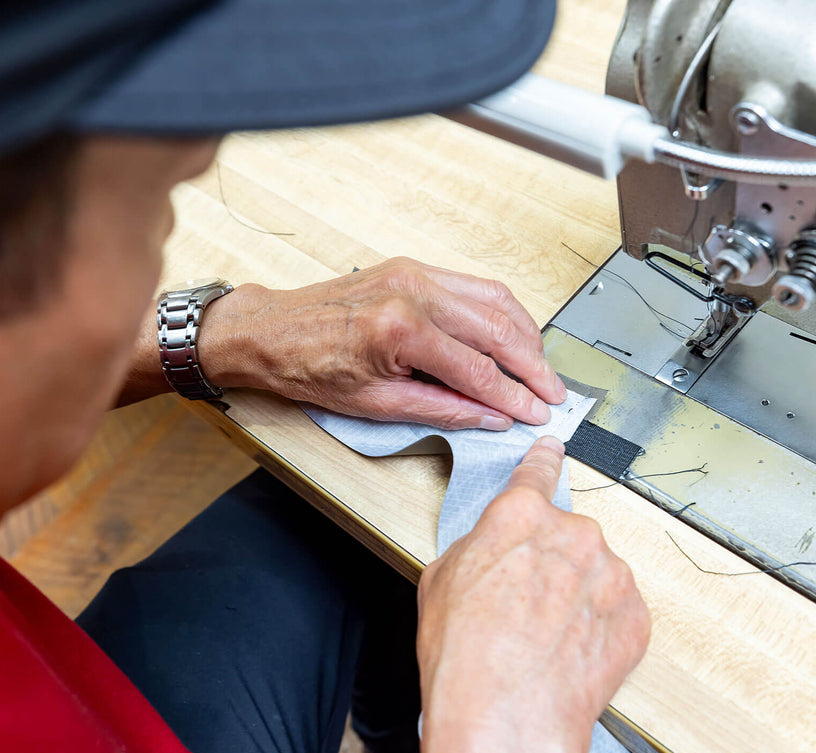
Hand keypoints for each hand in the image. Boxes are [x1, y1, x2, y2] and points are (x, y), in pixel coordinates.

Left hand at [201, 257, 565, 428]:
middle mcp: (413, 292)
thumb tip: (489, 416)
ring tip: (539, 367)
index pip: (477, 369)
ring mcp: (414, 273)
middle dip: (532, 365)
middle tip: (551, 393)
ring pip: (493, 299)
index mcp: (399, 330)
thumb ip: (441, 408)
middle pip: (496, 329)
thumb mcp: (374, 405)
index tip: (535, 413)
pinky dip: (500, 311)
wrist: (270, 331)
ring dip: (524, 334)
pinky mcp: (412, 267)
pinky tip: (511, 333)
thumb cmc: (307, 366)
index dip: (512, 396)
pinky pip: (472, 285)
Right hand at [416, 438, 650, 752]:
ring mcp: (609, 574)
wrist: (505, 717)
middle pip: (564, 535)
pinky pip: (616, 608)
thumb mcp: (442, 578)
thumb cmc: (466, 654)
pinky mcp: (635, 615)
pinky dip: (598, 624)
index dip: (543, 459)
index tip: (553, 449)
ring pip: (593, 572)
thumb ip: (478, 544)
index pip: (536, 473)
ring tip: (545, 634)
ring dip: (576, 593)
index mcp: (520, 515)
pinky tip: (569, 649)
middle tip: (526, 601)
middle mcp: (572, 534)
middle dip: (550, 561)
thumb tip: (493, 546)